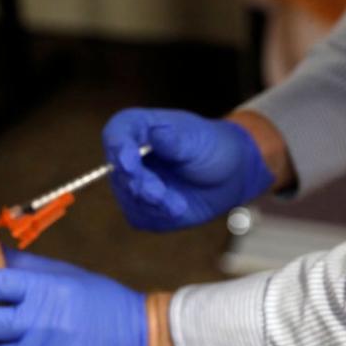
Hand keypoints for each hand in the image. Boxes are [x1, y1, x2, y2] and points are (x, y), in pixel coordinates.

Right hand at [103, 108, 274, 230]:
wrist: (229, 175)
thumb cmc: (211, 147)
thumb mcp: (198, 139)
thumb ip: (176, 140)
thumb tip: (156, 134)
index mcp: (138, 128)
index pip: (115, 134)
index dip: (117, 148)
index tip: (128, 162)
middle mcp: (128, 156)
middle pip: (118, 171)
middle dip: (139, 184)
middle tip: (159, 194)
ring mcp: (132, 183)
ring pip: (128, 198)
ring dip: (152, 205)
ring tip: (179, 205)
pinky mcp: (141, 208)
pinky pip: (140, 217)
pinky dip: (159, 216)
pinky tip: (178, 208)